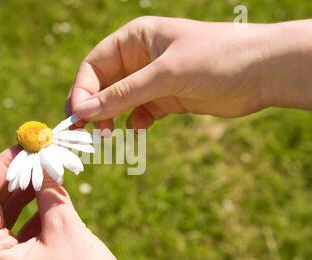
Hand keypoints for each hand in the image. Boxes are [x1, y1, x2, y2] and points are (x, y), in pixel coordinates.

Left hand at [0, 146, 133, 259]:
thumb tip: (44, 158)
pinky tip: (53, 192)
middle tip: (35, 151)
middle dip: (15, 176)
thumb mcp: (67, 231)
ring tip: (46, 168)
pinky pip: (23, 229)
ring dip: (27, 191)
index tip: (20, 145)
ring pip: (9, 216)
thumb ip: (51, 191)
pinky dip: (37, 208)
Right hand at [68, 17, 311, 130]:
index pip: (93, 66)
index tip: (79, 116)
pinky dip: (135, 124)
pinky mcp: (166, 100)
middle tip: (84, 133)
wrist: (263, 72)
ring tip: (108, 137)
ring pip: (119, 102)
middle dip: (92, 108)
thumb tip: (83, 111)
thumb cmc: (216, 58)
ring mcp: (153, 81)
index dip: (82, 91)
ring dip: (109, 119)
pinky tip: (139, 131)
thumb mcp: (164, 74)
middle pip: (102, 85)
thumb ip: (123, 94)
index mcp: (134, 39)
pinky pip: (139, 113)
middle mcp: (139, 59)